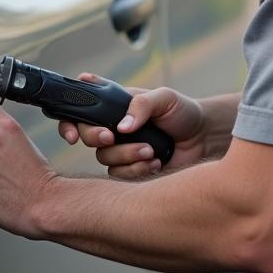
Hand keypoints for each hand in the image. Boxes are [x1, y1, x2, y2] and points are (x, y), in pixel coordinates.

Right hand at [57, 76, 206, 178]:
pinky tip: (155, 163)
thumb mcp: (164, 98)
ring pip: (104, 158)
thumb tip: (122, 126)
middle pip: (86, 136)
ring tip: (151, 151)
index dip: (69, 121)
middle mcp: (113, 128)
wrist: (203, 139)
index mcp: (115, 106)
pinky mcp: (130, 170)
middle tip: (113, 137)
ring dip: (127, 155)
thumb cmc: (183, 112)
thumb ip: (141, 105)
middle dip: (96, 137)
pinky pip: (119, 175)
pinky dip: (137, 170)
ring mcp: (120, 150)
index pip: (81, 110)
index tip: (72, 132)